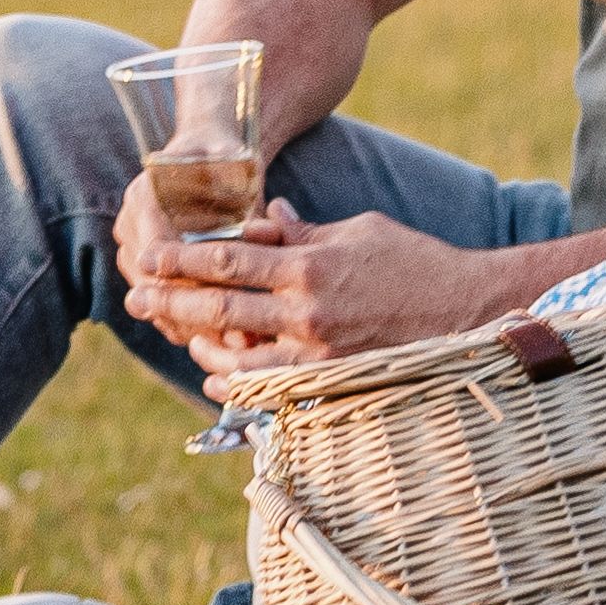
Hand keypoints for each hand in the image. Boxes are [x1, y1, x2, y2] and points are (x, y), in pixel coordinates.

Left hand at [120, 195, 528, 372]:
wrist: (469, 311)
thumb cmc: (414, 261)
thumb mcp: (357, 230)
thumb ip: (304, 232)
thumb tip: (265, 217)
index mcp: (309, 265)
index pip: (229, 260)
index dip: (182, 261)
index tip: (149, 259)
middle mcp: (307, 311)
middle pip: (220, 310)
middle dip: (172, 304)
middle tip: (136, 299)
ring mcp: (319, 352)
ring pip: (238, 356)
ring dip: (196, 346)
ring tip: (168, 335)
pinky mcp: (333, 380)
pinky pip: (273, 387)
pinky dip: (238, 383)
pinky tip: (215, 375)